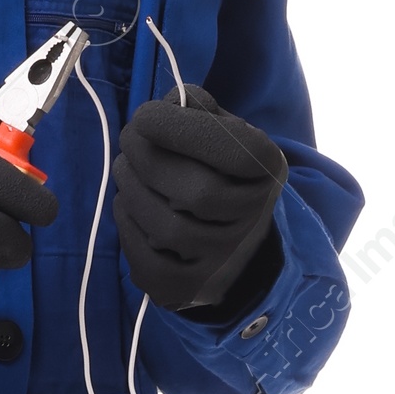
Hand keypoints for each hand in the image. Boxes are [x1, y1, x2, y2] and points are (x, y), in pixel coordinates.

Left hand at [114, 87, 286, 314]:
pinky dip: (127, 227)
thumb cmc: (220, 173)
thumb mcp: (225, 133)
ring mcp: (222, 264)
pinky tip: (128, 206)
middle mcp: (253, 223)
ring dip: (131, 188)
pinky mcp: (188, 290)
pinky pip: (146, 262)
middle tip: (129, 138)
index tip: (145, 115)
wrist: (234, 247)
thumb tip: (170, 102)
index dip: (181, 129)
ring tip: (126, 168)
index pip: (233, 151)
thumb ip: (200, 111)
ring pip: (166, 228)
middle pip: (195, 192)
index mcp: (268, 173)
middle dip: (147, 157)